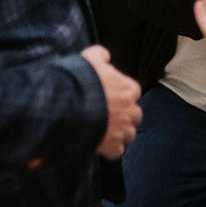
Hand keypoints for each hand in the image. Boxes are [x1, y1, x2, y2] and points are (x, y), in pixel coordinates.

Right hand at [82, 45, 141, 159]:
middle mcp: (129, 110)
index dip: (122, 94)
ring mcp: (122, 129)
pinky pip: (117, 151)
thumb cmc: (81, 82)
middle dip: (125, 115)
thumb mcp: (89, 58)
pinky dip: (111, 149)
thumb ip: (100, 55)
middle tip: (110, 114)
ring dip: (121, 133)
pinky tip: (101, 145)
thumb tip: (105, 57)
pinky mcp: (113, 146)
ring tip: (107, 131)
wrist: (70, 107)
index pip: (133, 92)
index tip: (111, 95)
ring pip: (130, 134)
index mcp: (128, 89)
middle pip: (135, 114)